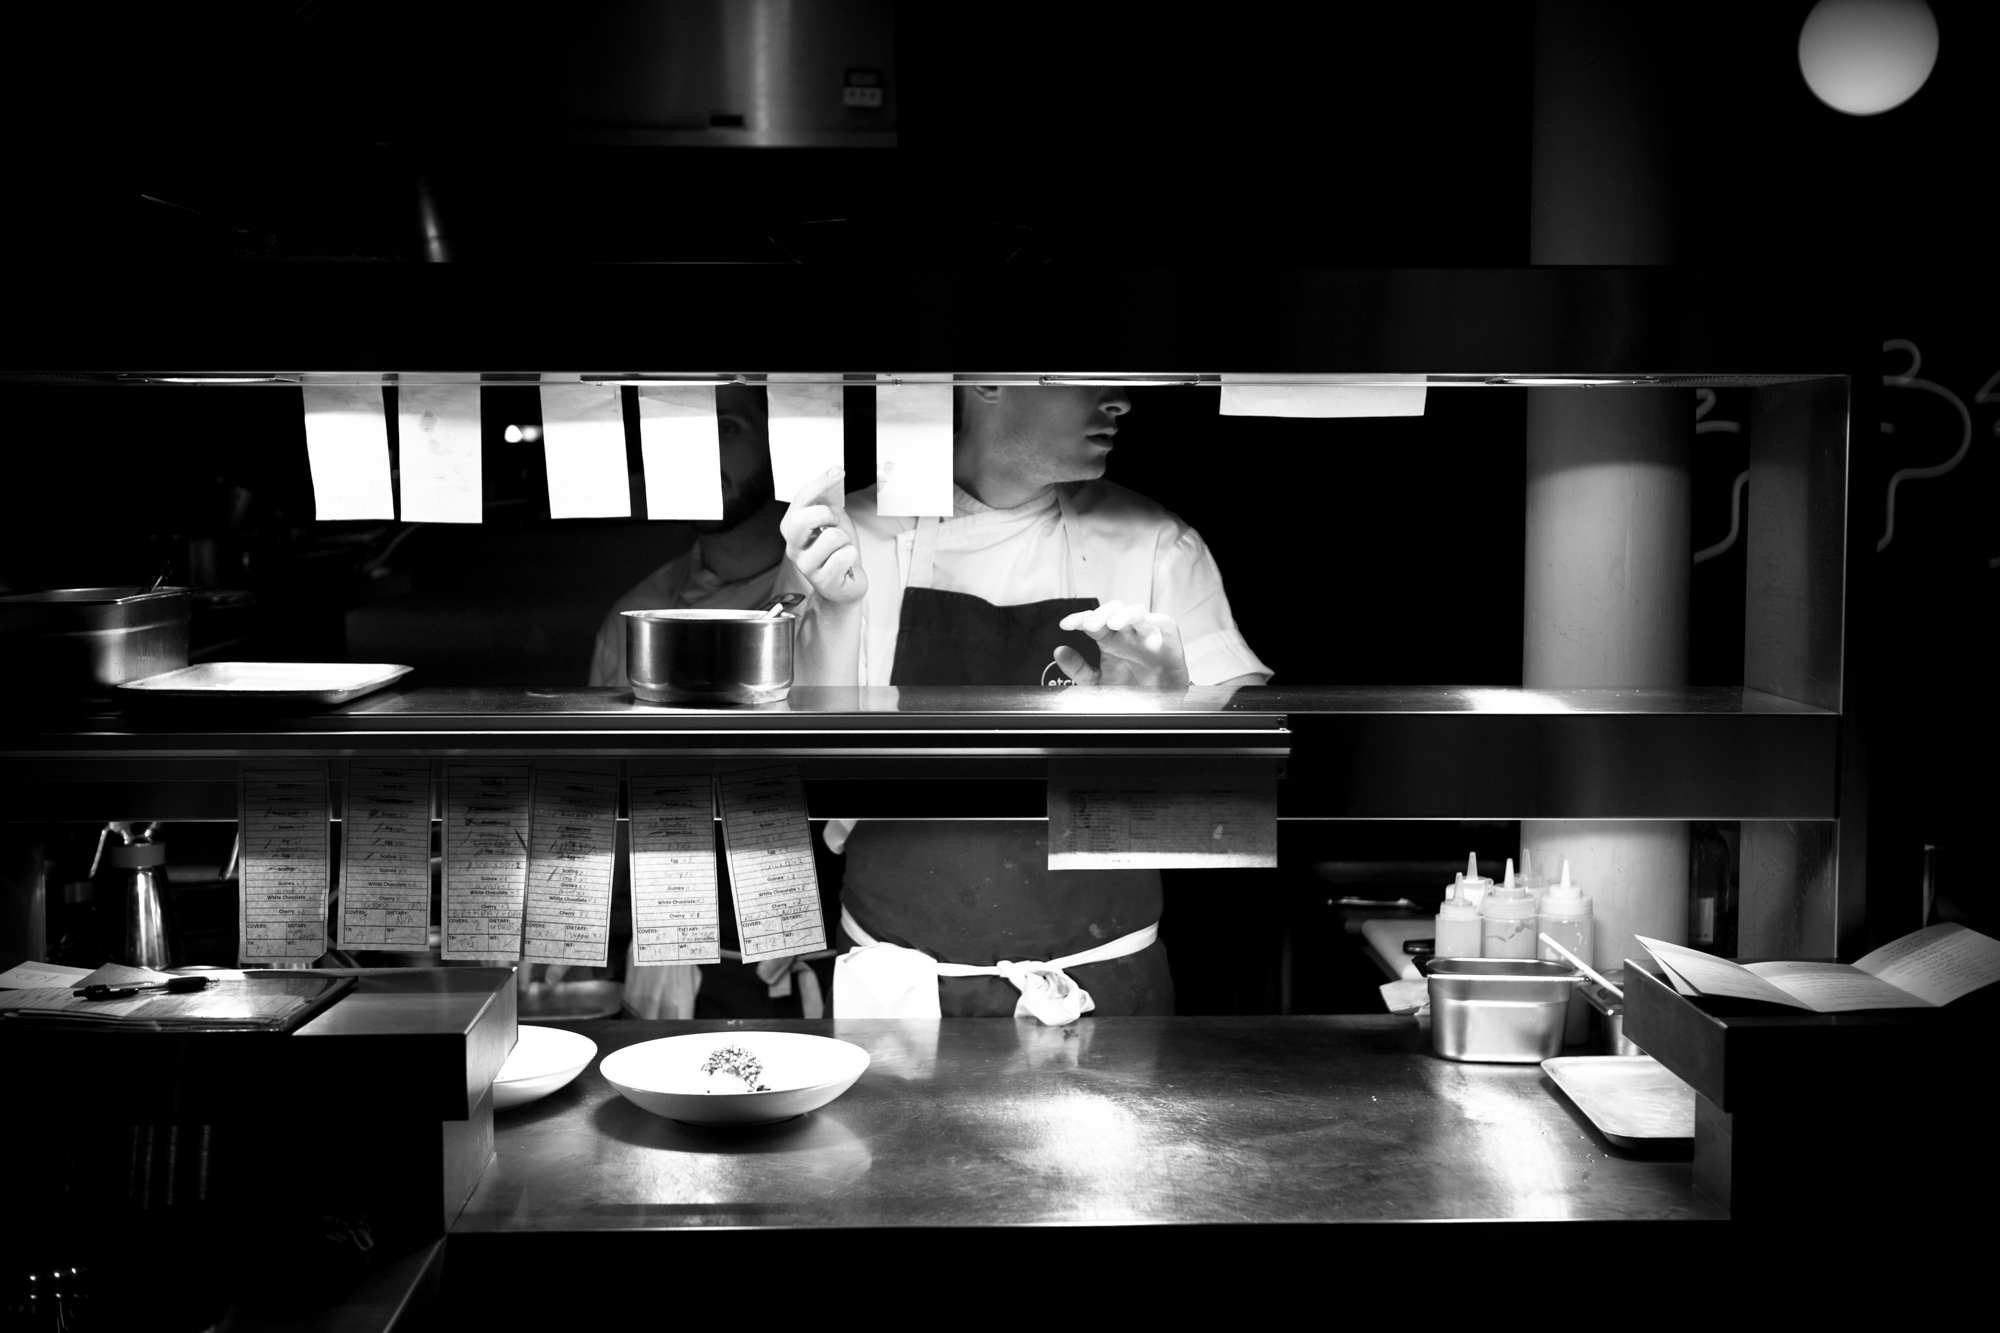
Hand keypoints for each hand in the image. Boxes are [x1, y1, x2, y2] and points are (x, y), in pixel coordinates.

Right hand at [779, 467, 867, 606]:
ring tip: (842, 548)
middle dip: (827, 515)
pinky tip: (846, 563)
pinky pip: (844, 556)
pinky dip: (852, 555)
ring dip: (846, 539)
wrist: (844, 585)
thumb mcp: (832, 521)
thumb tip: (833, 475)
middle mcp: (793, 547)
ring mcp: (806, 566)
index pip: (801, 499)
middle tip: (835, 523)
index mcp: (792, 528)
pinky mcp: (823, 580)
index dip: (820, 482)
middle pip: (802, 519)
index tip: (838, 470)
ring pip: (832, 537)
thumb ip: (827, 502)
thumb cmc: (836, 551)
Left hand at [1054, 601, 1190, 689]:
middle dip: (1101, 614)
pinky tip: (1152, 619)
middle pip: (1115, 611)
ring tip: (1113, 624)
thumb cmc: (1129, 692)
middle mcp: (1129, 635)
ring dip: (1125, 614)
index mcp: (1110, 641)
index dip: (1078, 619)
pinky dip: (1162, 621)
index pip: (1093, 621)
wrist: (1153, 712)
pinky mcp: (1170, 648)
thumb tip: (1059, 651)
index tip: (1064, 625)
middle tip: (1088, 626)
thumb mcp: (1097, 684)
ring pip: (1139, 613)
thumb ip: (1078, 669)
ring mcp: (1149, 639)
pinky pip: (1170, 628)